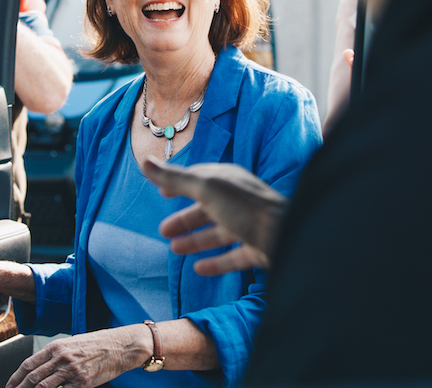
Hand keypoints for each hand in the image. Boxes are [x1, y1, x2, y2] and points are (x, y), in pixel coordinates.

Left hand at [6, 326, 147, 387]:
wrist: (121, 346)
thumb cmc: (99, 343)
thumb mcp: (73, 342)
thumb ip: (56, 354)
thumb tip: (40, 367)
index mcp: (57, 346)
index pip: (28, 365)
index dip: (15, 378)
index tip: (10, 386)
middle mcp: (61, 358)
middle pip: (32, 378)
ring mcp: (71, 371)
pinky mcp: (81, 383)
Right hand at [142, 158, 286, 274]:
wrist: (286, 236)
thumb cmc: (246, 208)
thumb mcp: (206, 188)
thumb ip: (176, 179)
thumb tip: (144, 162)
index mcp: (228, 181)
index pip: (200, 178)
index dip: (180, 184)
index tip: (162, 192)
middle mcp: (238, 201)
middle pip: (207, 209)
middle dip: (185, 218)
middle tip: (163, 230)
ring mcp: (248, 226)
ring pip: (217, 233)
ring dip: (196, 240)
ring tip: (174, 249)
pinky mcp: (256, 250)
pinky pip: (232, 257)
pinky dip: (215, 262)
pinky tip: (199, 269)